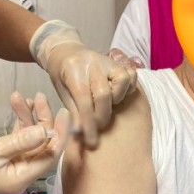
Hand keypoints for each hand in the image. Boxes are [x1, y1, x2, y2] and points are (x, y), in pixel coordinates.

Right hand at [0, 95, 69, 193]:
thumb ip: (21, 141)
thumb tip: (46, 131)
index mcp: (22, 178)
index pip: (50, 155)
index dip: (59, 133)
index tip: (64, 112)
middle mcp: (21, 175)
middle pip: (41, 146)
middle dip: (42, 120)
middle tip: (40, 97)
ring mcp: (12, 168)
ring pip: (29, 141)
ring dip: (28, 119)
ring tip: (22, 97)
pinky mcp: (3, 161)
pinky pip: (17, 142)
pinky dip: (18, 126)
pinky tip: (18, 107)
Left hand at [30, 20, 137, 146]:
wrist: (66, 52)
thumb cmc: (62, 76)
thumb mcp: (62, 94)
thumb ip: (74, 111)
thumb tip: (82, 134)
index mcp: (73, 69)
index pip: (83, 100)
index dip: (88, 123)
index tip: (91, 141)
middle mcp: (92, 62)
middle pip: (104, 93)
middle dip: (102, 116)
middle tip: (98, 127)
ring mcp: (107, 60)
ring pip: (122, 81)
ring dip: (116, 100)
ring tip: (107, 106)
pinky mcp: (118, 62)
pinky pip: (131, 76)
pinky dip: (127, 89)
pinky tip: (116, 96)